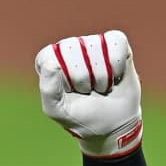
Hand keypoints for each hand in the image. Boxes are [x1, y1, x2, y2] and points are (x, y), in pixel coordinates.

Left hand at [35, 31, 142, 158]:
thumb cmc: (81, 116)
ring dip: (102, 75)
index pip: (49, 55)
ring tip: (101, 86)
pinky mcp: (115, 43)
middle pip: (72, 47)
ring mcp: (92, 43)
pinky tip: (115, 76)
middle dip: (83, 77)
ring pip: (95, 45)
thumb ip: (48, 89)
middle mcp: (69, 48)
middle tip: (87, 90)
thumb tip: (51, 63)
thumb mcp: (58, 110)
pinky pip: (116, 41)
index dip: (63, 76)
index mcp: (50, 62)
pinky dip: (118, 64)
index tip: (70, 92)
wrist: (113, 125)